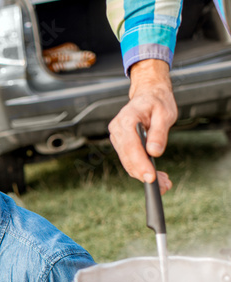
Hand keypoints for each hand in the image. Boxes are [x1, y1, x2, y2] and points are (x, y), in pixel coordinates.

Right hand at [108, 59, 175, 193]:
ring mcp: (117, 138)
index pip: (131, 146)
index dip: (140, 163)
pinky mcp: (121, 145)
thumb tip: (154, 152)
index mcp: (126, 119)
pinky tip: (155, 175)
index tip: (151, 177)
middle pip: (127, 158)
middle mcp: (117, 130)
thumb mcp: (164, 114)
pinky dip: (141, 169)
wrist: (149, 95)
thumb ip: (159, 133)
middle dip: (144, 173)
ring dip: (143, 174)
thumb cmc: (157, 102)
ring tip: (163, 182)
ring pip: (128, 162)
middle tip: (163, 186)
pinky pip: (129, 160)